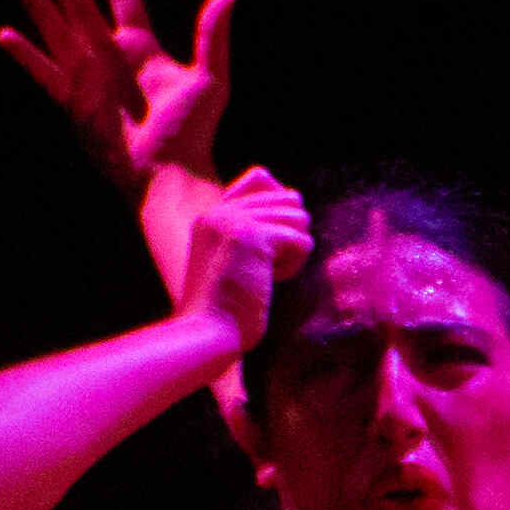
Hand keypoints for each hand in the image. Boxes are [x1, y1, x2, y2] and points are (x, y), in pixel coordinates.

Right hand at [0, 0, 233, 195]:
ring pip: (59, 34)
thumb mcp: (209, 81)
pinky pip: (45, 74)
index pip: (125, 0)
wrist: (169, 176)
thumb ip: (212, 37)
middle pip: (83, 10)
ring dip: (40, 7)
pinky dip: (26, 56)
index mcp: (143, 51)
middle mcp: (112, 60)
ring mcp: (90, 80)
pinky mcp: (74, 104)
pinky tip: (7, 34)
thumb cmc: (193, 134)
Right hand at [175, 166, 307, 348]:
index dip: (279, 216)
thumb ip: (256, 229)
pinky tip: (270, 281)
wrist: (207, 332)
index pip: (261, 178)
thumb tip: (295, 195)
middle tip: (267, 266)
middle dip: (289, 235)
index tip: (263, 251)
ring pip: (298, 217)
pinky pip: (302, 240)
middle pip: (287, 198)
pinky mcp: (254, 236)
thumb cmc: (225, 310)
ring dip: (293, 251)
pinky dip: (295, 266)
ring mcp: (235, 220)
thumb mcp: (237, 261)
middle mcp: (220, 210)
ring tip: (267, 274)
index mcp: (211, 214)